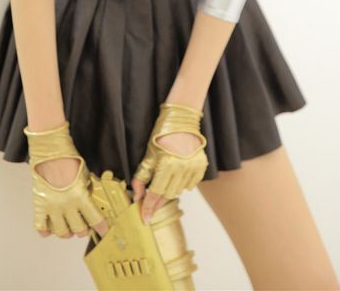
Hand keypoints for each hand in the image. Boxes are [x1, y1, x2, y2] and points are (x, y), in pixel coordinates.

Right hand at [24, 120, 108, 239]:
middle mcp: (66, 205)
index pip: (95, 219)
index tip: (103, 230)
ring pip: (61, 232)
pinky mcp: (40, 205)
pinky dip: (46, 230)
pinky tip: (51, 226)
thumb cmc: (69, 159)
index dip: (101, 227)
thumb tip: (89, 201)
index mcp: (81, 197)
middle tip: (84, 226)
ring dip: (67, 232)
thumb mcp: (85, 175)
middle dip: (83, 230)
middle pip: (78, 229)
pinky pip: (41, 226)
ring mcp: (52, 207)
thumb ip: (87, 191)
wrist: (50, 151)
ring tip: (68, 227)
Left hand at [131, 103, 208, 223]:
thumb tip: (138, 197)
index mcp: (166, 165)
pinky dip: (182, 183)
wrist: (180, 121)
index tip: (144, 219)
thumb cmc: (161, 136)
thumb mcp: (148, 156)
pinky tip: (177, 173)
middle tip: (151, 196)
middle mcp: (181, 168)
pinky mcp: (201, 166)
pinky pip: (190, 184)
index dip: (148, 208)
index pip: (155, 193)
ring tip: (166, 176)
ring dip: (170, 189)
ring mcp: (193, 168)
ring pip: (179, 191)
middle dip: (157, 197)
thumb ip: (141, 178)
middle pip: (167, 195)